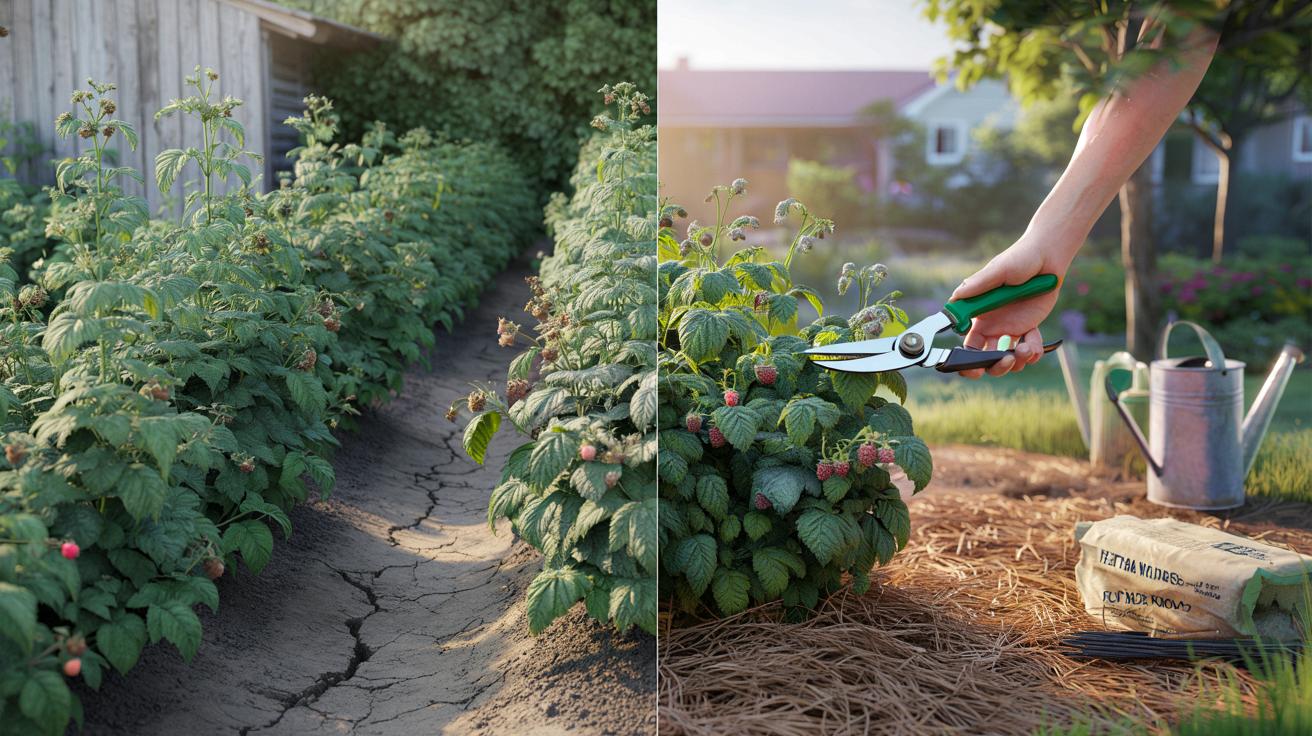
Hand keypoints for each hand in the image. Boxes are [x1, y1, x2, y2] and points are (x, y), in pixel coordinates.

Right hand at [949, 237, 1067, 378]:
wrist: (1048, 257)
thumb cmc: (1020, 258)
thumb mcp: (999, 270)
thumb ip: (979, 285)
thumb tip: (954, 299)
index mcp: (979, 315)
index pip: (967, 344)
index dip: (966, 360)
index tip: (973, 367)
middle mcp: (992, 325)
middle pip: (986, 358)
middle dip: (995, 367)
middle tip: (1006, 360)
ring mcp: (1011, 328)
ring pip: (1008, 358)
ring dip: (1017, 361)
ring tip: (1026, 350)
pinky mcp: (1029, 327)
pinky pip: (1029, 348)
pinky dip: (1033, 352)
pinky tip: (1034, 345)